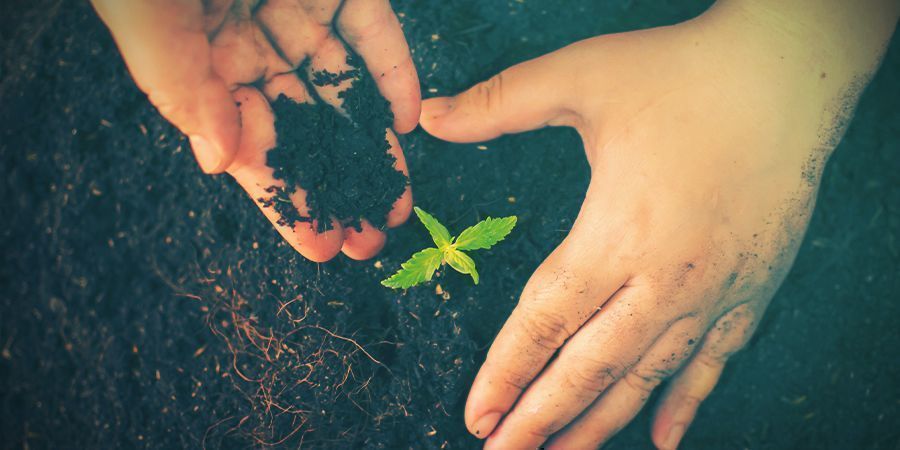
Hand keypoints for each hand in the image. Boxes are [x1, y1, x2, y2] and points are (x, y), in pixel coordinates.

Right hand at [91, 0, 417, 260]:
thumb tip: (219, 161)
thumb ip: (178, 84)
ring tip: (399, 201)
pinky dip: (389, 72)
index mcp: (197, 62)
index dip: (286, 199)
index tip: (322, 247)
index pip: (248, 146)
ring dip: (372, 145)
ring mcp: (294, 10)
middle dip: (339, 185)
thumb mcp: (148, 14)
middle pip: (303, 129)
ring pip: (341, 91)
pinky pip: (369, 33)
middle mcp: (247, 44)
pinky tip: (404, 118)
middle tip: (373, 239)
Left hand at [421, 1, 895, 447]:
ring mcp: (714, 291)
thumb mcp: (580, 77)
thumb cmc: (683, 73)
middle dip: (542, 418)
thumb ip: (499, 104)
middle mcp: (664, 278)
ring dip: (600, 423)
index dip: (506, 373)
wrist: (788, 75)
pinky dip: (685, 404)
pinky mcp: (753, 290)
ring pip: (646, 377)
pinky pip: (714, 363)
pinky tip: (662, 440)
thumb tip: (431, 116)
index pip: (545, 323)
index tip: (477, 416)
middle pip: (590, 368)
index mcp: (614, 234)